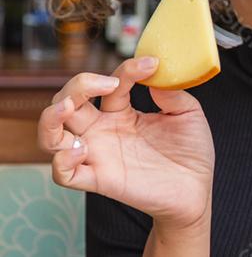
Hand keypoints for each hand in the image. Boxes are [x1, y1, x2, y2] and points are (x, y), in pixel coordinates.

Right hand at [37, 56, 214, 229]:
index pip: (107, 84)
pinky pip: (63, 174)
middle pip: (65, 102)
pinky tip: (82, 150)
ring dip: (50, 118)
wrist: (196, 191)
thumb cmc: (190, 153)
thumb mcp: (188, 114)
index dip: (125, 70)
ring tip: (69, 107)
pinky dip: (62, 160)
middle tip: (105, 84)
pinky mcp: (99, 180)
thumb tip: (155, 72)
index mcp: (121, 113)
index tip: (151, 65)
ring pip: (50, 136)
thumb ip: (171, 92)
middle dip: (74, 86)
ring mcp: (98, 155)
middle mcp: (102, 131)